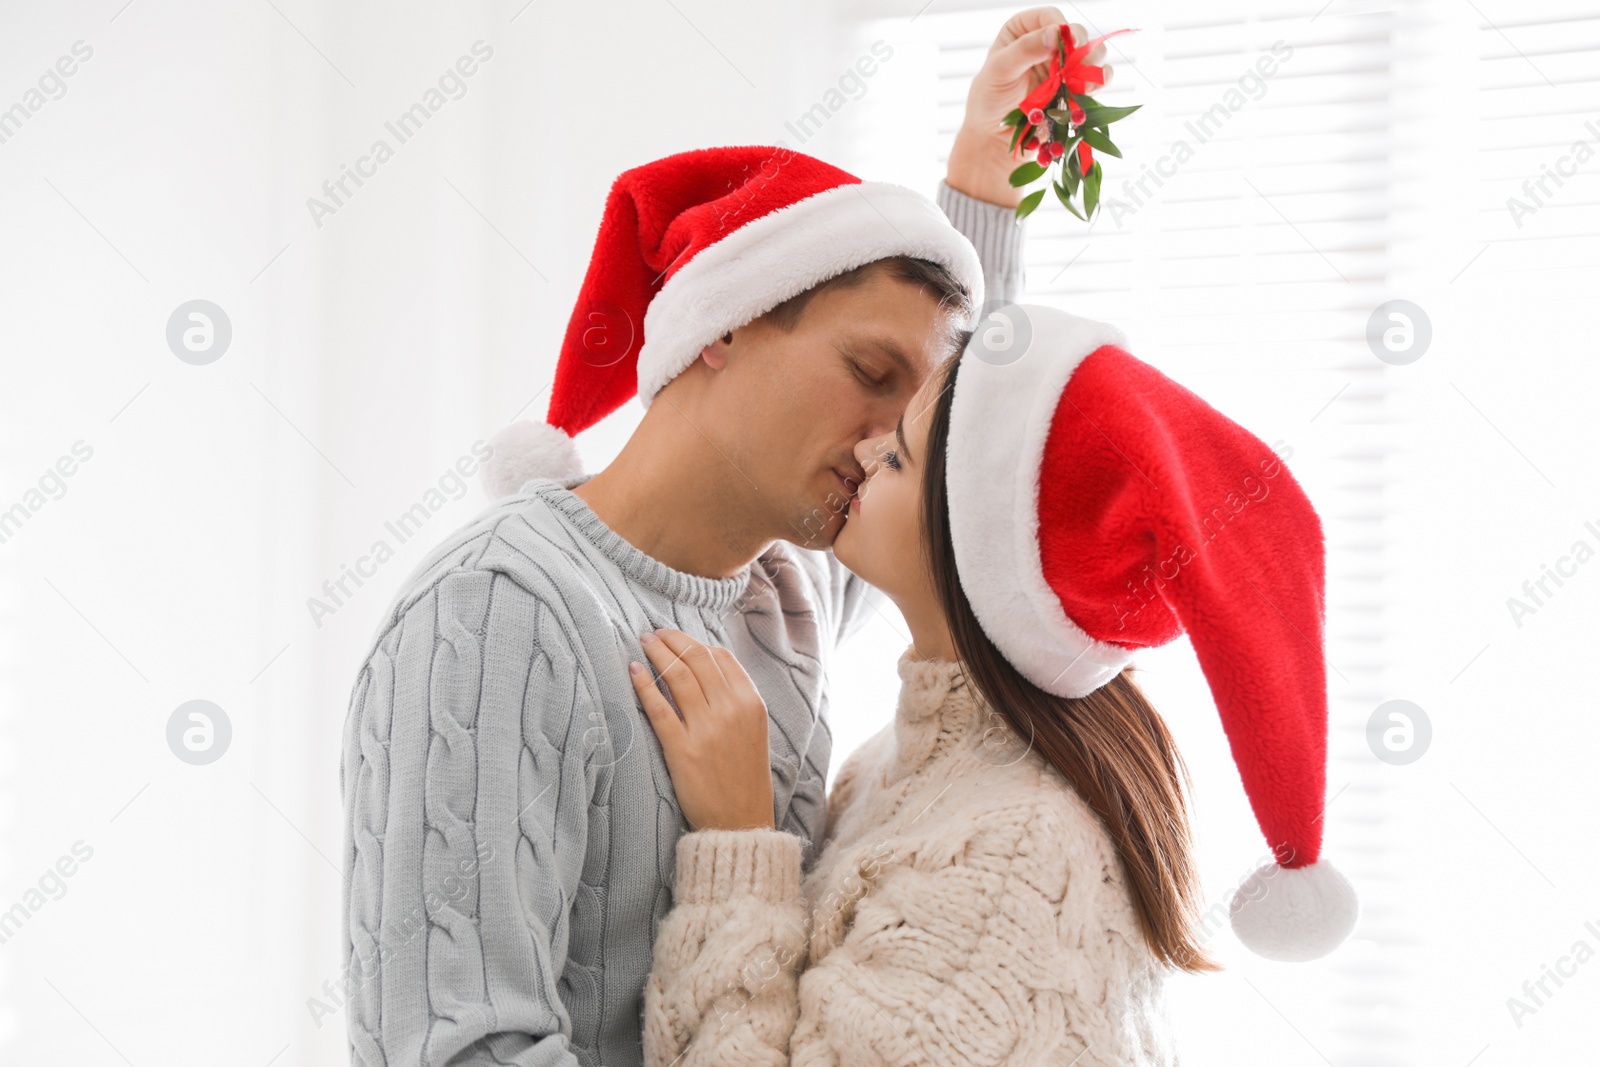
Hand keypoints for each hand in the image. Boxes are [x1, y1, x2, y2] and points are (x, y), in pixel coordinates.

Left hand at [630, 629, 775, 831]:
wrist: (740, 821)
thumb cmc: (743, 776)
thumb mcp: (751, 730)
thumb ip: (733, 698)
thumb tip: (703, 666)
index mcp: (750, 703)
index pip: (720, 657)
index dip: (694, 642)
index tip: (676, 637)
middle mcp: (731, 711)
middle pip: (697, 659)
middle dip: (672, 640)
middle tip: (653, 633)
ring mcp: (707, 729)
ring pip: (677, 676)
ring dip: (657, 653)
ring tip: (643, 644)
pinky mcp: (682, 750)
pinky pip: (659, 708)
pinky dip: (644, 685)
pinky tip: (633, 670)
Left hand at [946, 9, 1111, 207]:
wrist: (995, 137)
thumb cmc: (988, 100)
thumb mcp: (998, 71)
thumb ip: (1024, 50)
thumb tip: (1054, 34)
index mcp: (1024, 30)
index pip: (1050, 17)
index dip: (1062, 27)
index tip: (1068, 42)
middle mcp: (1047, 44)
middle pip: (1078, 34)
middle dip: (1082, 48)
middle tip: (1077, 65)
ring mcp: (1064, 66)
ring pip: (1093, 54)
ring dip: (1093, 66)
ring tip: (1083, 83)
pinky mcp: (1075, 88)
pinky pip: (1098, 79)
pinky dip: (1099, 82)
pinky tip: (1090, 90)